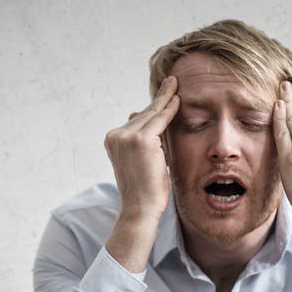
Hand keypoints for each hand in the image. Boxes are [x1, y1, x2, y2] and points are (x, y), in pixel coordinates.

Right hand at [103, 76, 178, 271]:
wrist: (140, 209)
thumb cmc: (144, 190)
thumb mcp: (140, 161)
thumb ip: (142, 141)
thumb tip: (139, 116)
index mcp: (113, 141)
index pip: (137, 120)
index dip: (151, 108)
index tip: (161, 95)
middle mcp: (116, 136)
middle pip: (144, 114)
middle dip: (159, 100)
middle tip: (171, 82)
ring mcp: (127, 137)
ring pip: (151, 115)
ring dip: (165, 100)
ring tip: (175, 84)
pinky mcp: (141, 140)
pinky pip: (160, 120)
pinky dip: (170, 109)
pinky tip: (178, 99)